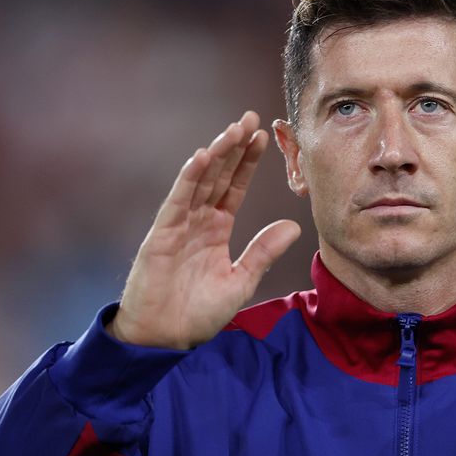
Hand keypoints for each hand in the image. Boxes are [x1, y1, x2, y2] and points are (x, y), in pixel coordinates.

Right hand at [107, 111, 300, 349]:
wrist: (166, 338)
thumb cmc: (198, 313)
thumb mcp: (242, 281)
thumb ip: (263, 252)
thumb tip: (293, 226)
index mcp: (216, 228)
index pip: (234, 187)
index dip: (247, 162)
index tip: (264, 137)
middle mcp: (197, 221)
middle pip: (217, 175)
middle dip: (233, 147)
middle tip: (250, 118)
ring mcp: (179, 225)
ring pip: (198, 181)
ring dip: (215, 154)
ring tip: (233, 130)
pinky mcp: (162, 236)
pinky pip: (177, 202)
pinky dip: (188, 179)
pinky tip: (202, 158)